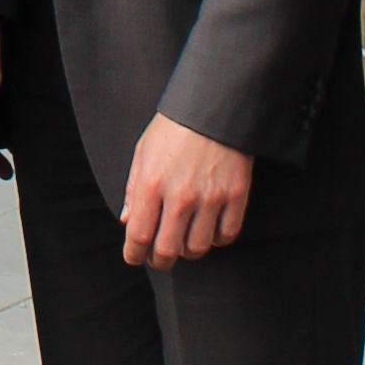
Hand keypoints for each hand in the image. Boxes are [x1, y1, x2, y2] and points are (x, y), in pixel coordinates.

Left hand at [122, 113, 254, 265]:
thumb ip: (134, 188)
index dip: (134, 253)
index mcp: (151, 183)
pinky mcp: (236, 195)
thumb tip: (128, 219)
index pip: (138, 235)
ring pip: (198, 248)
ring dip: (188, 251)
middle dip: (159, 261)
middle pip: (168, 250)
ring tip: (184, 243)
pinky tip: (209, 231)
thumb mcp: (143, 151)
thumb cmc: (175, 126)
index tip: (134, 256)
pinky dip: (216, 240)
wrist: (215, 104)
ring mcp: (210, 197)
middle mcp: (180, 196)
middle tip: (159, 259)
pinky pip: (226, 234)